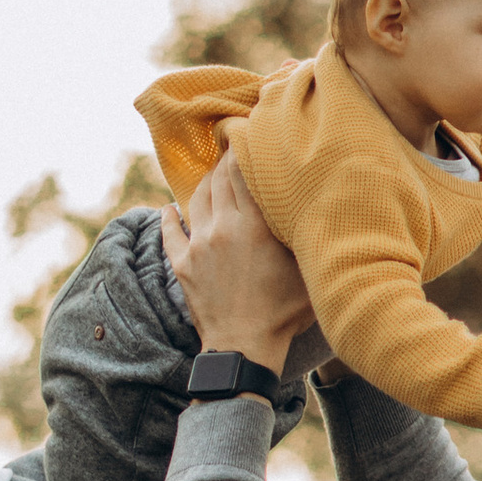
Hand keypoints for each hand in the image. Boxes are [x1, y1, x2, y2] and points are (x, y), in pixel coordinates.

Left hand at [162, 155, 315, 371]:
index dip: (243, 146)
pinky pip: (170, 232)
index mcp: (252, 224)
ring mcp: (197, 245)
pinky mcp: (181, 265)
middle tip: (233, 149)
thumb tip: (313, 206)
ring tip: (212, 176)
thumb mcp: (306, 270)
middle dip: (225, 160)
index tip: (248, 131)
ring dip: (204, 183)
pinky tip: (168, 208)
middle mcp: (221, 227)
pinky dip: (168, 216)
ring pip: (195, 199)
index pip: (242, 170)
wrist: (243, 349)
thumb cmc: (283, 313)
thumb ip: (304, 234)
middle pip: (217, 179)